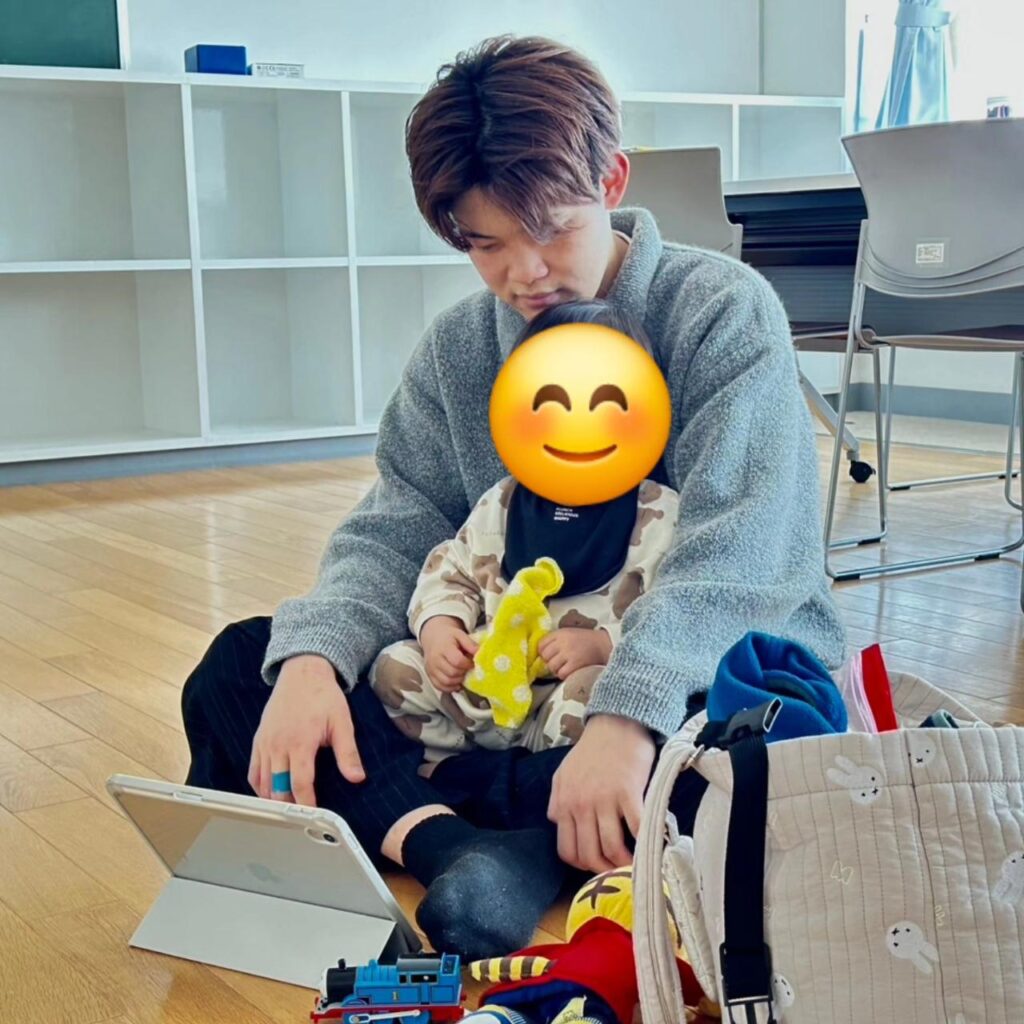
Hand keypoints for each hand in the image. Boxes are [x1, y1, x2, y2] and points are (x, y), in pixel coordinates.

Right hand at [248, 654, 365, 806]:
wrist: (302, 673)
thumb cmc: (323, 696)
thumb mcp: (342, 722)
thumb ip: (347, 753)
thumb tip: (357, 778)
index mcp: (300, 742)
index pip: (300, 783)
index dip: (306, 803)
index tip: (314, 815)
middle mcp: (278, 744)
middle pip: (277, 787)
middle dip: (288, 805)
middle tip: (300, 817)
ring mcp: (265, 742)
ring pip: (262, 783)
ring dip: (273, 798)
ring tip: (287, 810)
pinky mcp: (258, 740)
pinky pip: (253, 771)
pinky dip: (260, 786)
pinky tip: (271, 793)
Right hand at [420, 615, 478, 692]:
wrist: (432, 638)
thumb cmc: (448, 637)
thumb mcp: (460, 635)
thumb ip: (470, 644)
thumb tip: (480, 654)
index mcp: (444, 648)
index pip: (457, 661)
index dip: (468, 664)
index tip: (472, 662)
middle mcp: (435, 659)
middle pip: (452, 673)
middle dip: (464, 673)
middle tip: (467, 669)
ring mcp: (431, 669)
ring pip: (447, 682)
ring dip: (458, 681)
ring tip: (462, 674)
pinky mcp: (430, 676)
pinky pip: (440, 687)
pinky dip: (450, 687)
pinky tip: (456, 682)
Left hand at [537, 627, 611, 679]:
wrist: (603, 644)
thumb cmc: (585, 640)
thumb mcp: (568, 634)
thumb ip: (555, 640)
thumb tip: (541, 654)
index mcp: (560, 633)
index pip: (541, 644)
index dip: (543, 652)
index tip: (549, 655)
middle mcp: (563, 642)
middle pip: (545, 656)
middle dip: (550, 661)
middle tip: (558, 662)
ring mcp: (569, 653)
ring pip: (551, 666)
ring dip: (556, 670)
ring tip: (564, 667)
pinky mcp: (575, 663)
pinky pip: (561, 673)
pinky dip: (564, 675)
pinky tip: (569, 671)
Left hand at [548, 714, 654, 871]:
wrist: (615, 723)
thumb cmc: (592, 750)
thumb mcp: (564, 774)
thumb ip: (559, 802)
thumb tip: (559, 823)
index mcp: (563, 803)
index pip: (567, 850)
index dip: (583, 865)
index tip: (598, 865)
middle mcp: (580, 805)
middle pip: (589, 855)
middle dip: (605, 870)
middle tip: (619, 872)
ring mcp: (603, 800)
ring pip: (611, 848)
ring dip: (624, 864)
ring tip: (635, 864)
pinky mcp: (627, 793)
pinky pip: (636, 829)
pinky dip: (645, 844)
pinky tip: (652, 846)